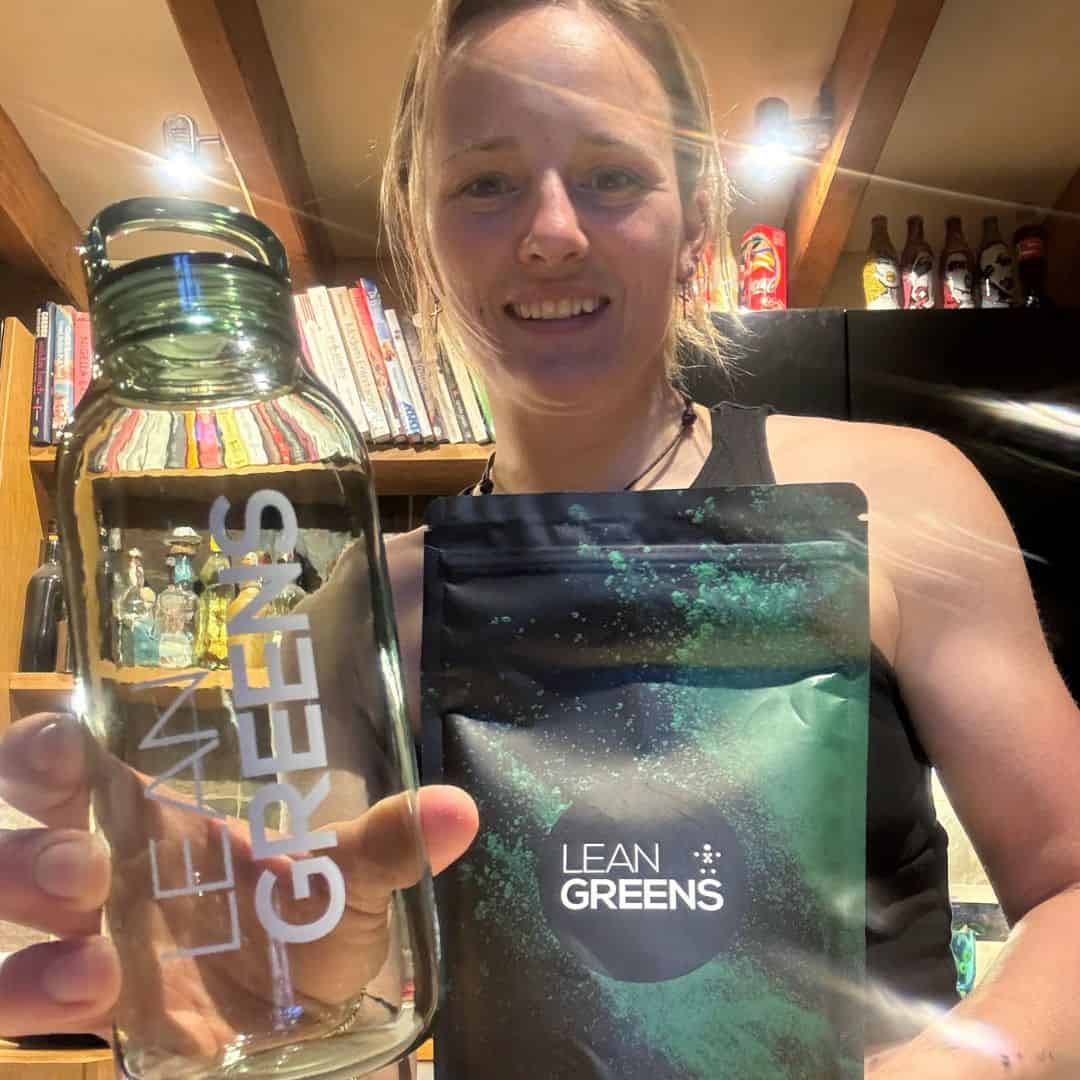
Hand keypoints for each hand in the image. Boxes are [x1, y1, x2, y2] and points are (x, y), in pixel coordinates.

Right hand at [0, 711, 477, 1051]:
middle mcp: (110, 873)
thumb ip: (391, 841)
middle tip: (86, 865)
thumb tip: (460, 809)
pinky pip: (29, 1004)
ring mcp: (95, 946)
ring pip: (13, 932)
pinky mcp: (104, 1014)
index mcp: (157, 818)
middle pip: (22, 846)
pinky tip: (96, 992)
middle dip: (32, 853)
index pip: (69, 765)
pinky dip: (38, 997)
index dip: (44, 749)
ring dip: (31, 942)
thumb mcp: (348, 874)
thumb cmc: (312, 916)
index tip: (63, 744)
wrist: (308, 1011)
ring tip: (94, 950)